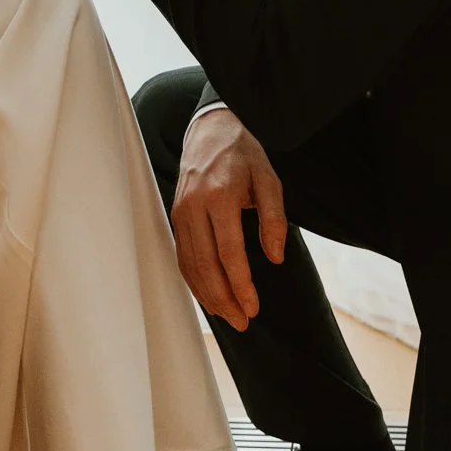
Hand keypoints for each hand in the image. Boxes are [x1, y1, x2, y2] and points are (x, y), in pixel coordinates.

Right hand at [171, 106, 287, 330]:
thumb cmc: (243, 154)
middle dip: (224, 299)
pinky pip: (182, 255)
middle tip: (243, 321)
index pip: (228, 253)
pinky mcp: (175, 215)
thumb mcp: (269, 180)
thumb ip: (274, 219)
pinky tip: (209, 294)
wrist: (211, 128)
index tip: (253, 307)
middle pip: (205, 265)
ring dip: (207, 295)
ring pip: (190, 264)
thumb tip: (275, 258)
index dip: (241, 285)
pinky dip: (194, 280)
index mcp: (219, 195)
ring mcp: (180, 211)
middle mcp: (194, 205)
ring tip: (228, 316)